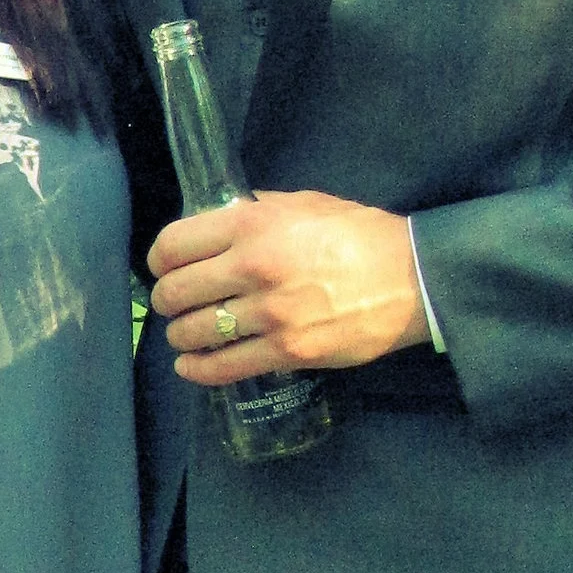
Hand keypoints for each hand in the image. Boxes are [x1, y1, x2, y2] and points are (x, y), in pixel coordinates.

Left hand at [146, 190, 427, 385]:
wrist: (413, 278)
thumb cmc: (359, 234)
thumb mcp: (303, 203)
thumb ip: (254, 211)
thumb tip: (213, 222)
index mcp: (252, 224)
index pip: (173, 245)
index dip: (158, 260)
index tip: (162, 269)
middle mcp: (254, 267)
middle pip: (175, 292)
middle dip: (167, 300)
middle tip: (174, 304)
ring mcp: (270, 313)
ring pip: (194, 332)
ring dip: (181, 335)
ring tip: (186, 333)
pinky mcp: (288, 351)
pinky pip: (223, 368)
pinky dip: (197, 370)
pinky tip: (190, 366)